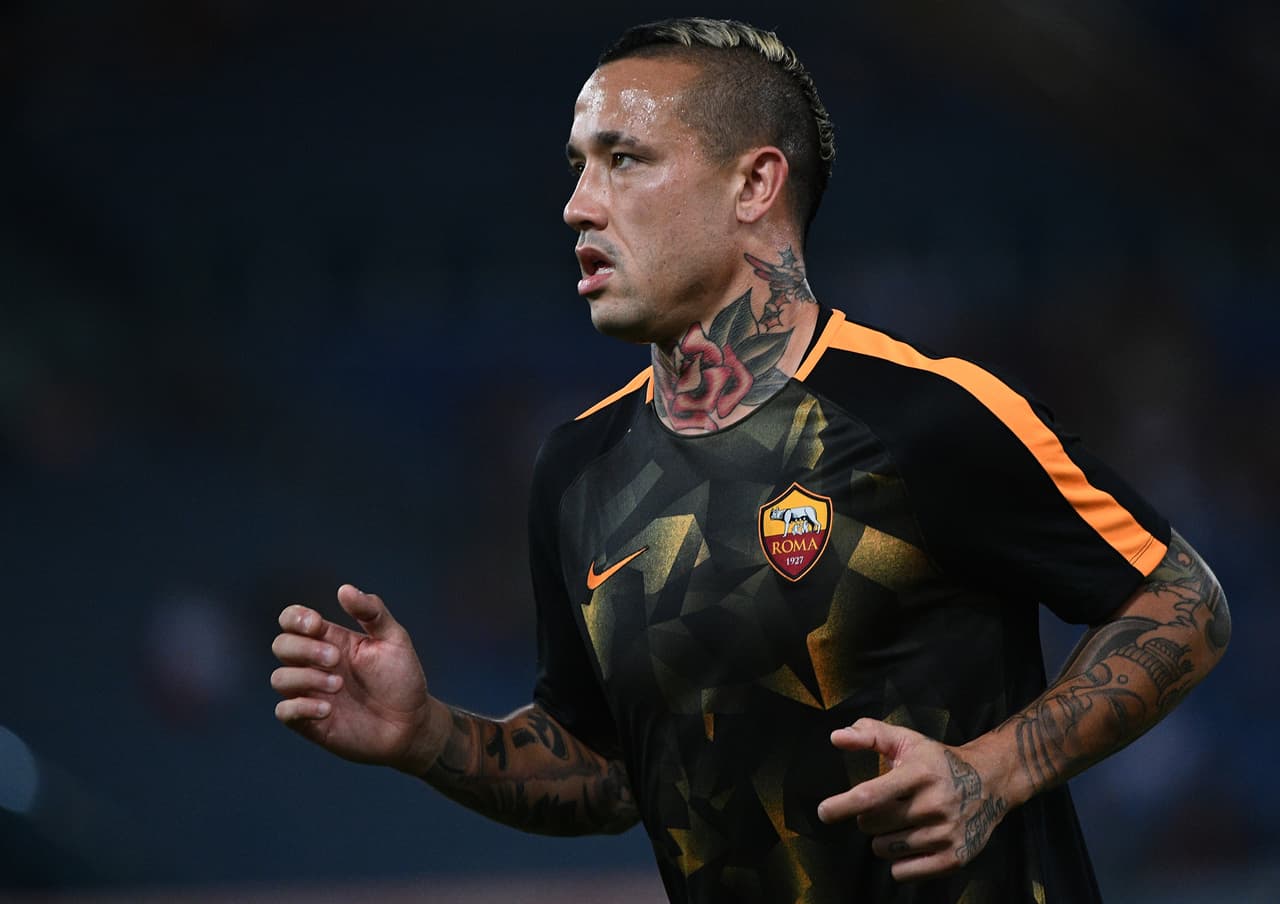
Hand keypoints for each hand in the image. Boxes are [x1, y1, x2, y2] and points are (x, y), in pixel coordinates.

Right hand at [271, 584, 441, 772]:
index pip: (292, 620)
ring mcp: (310, 693)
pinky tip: (327, 709)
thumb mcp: (394, 639)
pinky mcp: (310, 722)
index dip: (295, 617)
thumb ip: (372, 612)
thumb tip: (344, 589)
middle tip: (336, 659)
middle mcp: (314, 665)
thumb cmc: (402, 678)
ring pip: (279, 679)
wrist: (411, 724)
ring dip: (305, 678)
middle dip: (304, 649)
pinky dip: (300, 707)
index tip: (317, 625)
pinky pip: (284, 711)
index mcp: (330, 639)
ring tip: (338, 685)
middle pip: (281, 645)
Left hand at [816, 719, 1008, 881]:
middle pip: (873, 825)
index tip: (823, 811)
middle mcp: (934, 804)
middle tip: (887, 806)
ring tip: (904, 822)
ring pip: (884, 849)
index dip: (843, 805)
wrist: (990, 781)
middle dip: (868, 818)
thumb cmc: (937, 761)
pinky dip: (899, 862)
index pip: (872, 795)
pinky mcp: (954, 858)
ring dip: (884, 839)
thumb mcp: (907, 741)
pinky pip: (903, 873)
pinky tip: (912, 843)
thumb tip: (836, 737)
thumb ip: (869, 735)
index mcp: (919, 773)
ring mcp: (946, 833)